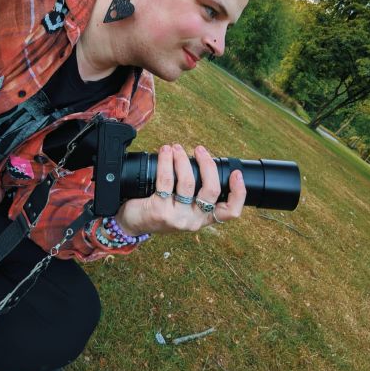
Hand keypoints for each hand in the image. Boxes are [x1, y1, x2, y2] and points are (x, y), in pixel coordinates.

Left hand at [115, 144, 246, 233]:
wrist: (131, 223)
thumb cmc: (159, 208)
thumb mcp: (181, 206)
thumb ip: (195, 192)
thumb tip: (203, 162)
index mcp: (203, 219)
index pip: (230, 212)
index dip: (239, 193)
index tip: (236, 173)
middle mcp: (193, 221)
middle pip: (211, 190)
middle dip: (207, 164)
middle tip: (199, 150)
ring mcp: (177, 217)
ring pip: (188, 182)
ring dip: (182, 159)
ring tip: (176, 148)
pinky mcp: (160, 211)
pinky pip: (166, 180)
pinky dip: (166, 161)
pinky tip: (165, 152)